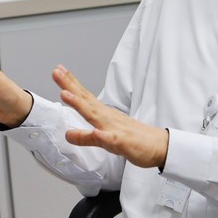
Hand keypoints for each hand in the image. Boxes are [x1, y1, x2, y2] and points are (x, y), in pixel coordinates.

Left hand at [54, 65, 168, 169]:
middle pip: (86, 100)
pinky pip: (111, 140)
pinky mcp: (123, 143)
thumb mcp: (106, 139)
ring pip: (95, 116)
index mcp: (105, 115)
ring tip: (65, 94)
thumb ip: (86, 136)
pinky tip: (94, 132)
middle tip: (56, 72)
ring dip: (80, 104)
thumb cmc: (135, 140)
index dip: (71, 84)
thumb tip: (67, 134)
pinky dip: (102, 136)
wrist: (160, 146)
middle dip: (70, 86)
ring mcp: (116, 129)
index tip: (59, 71)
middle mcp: (108, 118)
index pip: (85, 97)